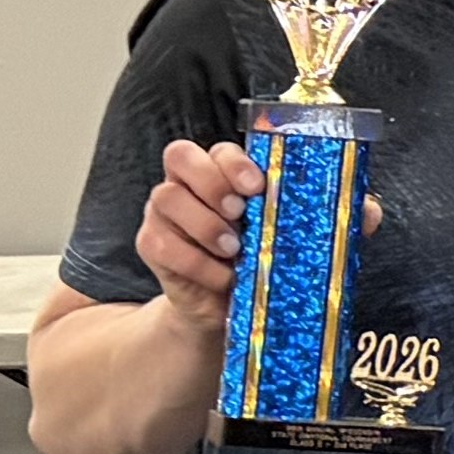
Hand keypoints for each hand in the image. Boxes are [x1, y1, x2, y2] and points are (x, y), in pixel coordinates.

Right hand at [133, 138, 261, 331]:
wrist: (223, 304)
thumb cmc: (253, 258)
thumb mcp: (268, 232)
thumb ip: (273, 210)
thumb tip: (303, 202)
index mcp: (217, 172)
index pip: (217, 149)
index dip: (235, 163)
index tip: (257, 188)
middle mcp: (183, 183)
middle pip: (180, 156)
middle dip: (214, 184)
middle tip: (239, 214)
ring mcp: (162, 212)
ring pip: (168, 196)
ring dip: (206, 225)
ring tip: (234, 249)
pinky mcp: (150, 244)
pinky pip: (163, 244)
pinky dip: (198, 263)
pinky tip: (223, 276)